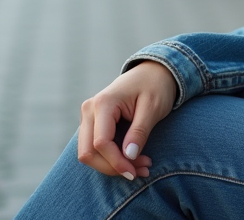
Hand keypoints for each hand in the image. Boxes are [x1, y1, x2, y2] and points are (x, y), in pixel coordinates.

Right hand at [77, 61, 176, 178]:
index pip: (101, 143)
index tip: (136, 172)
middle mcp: (89, 109)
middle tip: (141, 171)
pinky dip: (111, 158)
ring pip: (88, 153)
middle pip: (88, 152)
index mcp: (103, 103)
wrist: (153, 71)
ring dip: (112, 165)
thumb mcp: (153, 107)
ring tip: (141, 167)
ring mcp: (88, 116)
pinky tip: (132, 160)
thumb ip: (139, 131)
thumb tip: (128, 157)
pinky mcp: (93, 123)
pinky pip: (94, 148)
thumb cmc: (155, 86)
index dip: (116, 162)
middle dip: (112, 167)